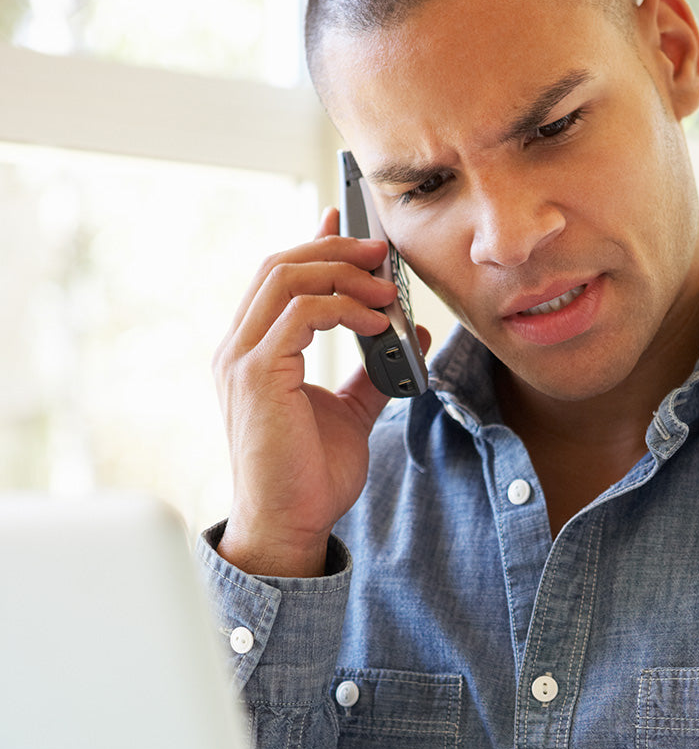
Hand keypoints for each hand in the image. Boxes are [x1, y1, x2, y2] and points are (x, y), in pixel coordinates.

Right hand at [213, 208, 429, 576]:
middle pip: (280, 263)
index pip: (277, 276)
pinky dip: (345, 308)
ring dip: (343, 273)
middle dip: (336, 248)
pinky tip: (379, 323)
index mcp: (252, 351)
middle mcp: (237, 348)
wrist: (290, 526)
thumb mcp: (351, 413)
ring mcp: (241, 359)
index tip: (352, 222)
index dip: (315, 241)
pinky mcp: (257, 374)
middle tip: (383, 252)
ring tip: (387, 288)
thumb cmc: (310, 477)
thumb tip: (412, 337)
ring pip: (286, 277)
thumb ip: (374, 373)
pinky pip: (301, 313)